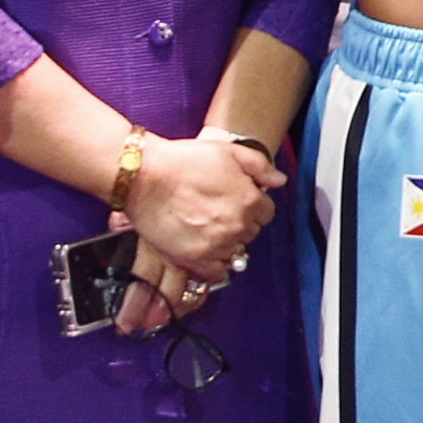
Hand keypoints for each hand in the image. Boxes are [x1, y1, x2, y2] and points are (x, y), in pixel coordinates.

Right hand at [118, 130, 279, 285]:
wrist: (144, 176)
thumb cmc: (184, 160)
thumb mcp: (228, 151)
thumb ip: (260, 166)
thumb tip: (279, 181)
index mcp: (250, 200)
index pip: (266, 213)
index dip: (252, 204)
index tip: (236, 199)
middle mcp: (238, 226)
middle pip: (251, 232)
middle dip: (239, 222)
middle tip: (216, 210)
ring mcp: (217, 245)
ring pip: (235, 251)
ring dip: (226, 241)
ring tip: (205, 226)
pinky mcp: (195, 259)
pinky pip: (217, 271)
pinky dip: (214, 263)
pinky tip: (203, 247)